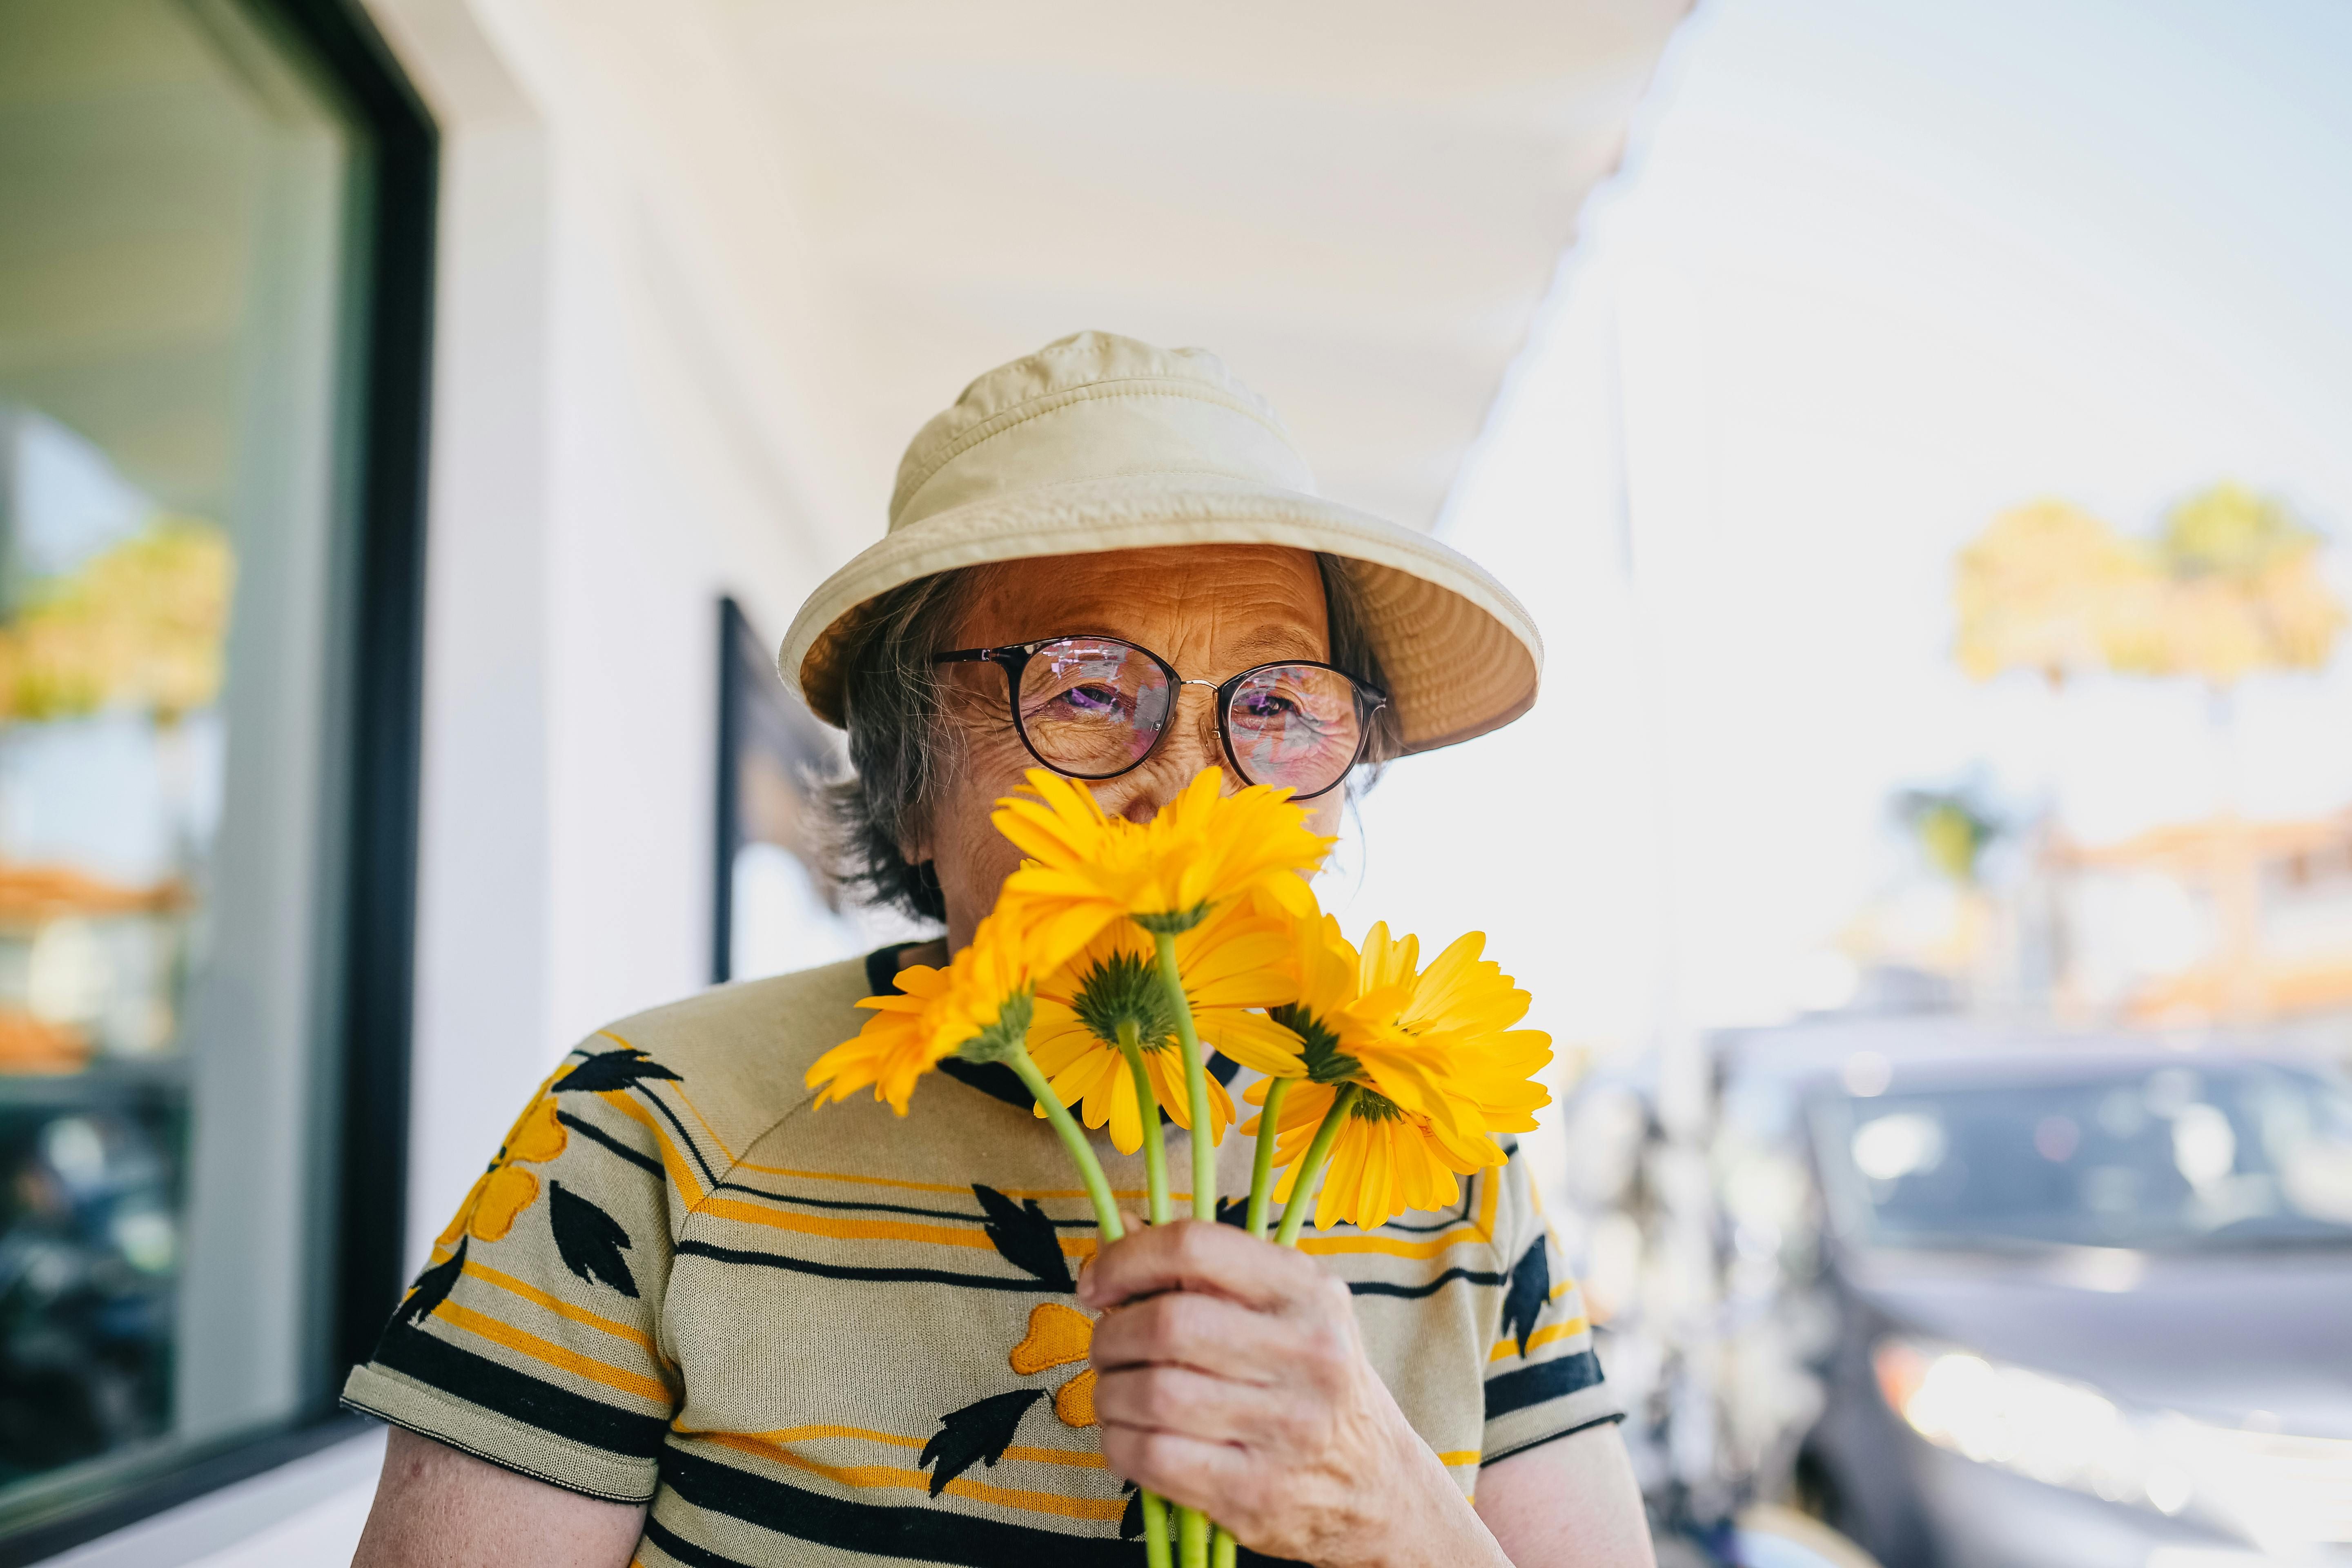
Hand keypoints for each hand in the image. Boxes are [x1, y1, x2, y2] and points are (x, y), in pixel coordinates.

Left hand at [1081, 1221, 1505, 1567]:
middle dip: (1111, 1336)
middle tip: (1107, 1348)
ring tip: (1117, 1394)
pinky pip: (1151, 1456)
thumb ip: (1201, 1269)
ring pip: (1151, 1393)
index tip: (1097, 1284)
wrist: (1376, 1485)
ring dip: (1109, 1393)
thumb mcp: (1281, 1308)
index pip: (1194, 1246)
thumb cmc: (1310, 1381)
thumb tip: (1113, 1230)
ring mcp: (1285, 1427)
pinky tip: (1128, 1435)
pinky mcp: (1256, 1492)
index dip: (1126, 1259)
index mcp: (1307, 1291)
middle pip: (1166, 1324)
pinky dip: (1118, 1442)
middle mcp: (1306, 1352)